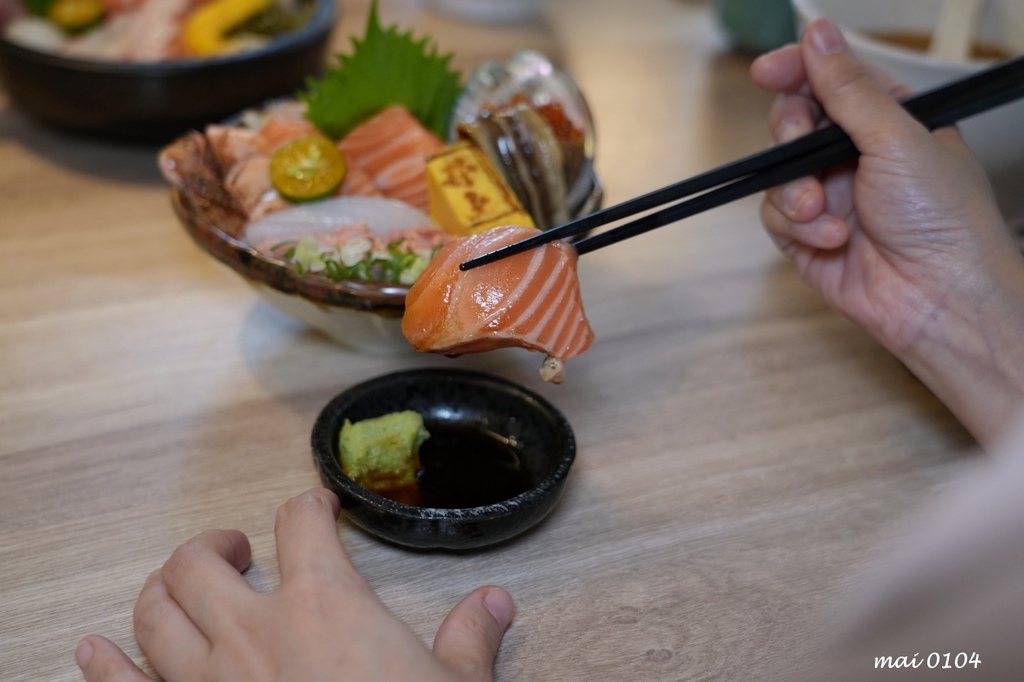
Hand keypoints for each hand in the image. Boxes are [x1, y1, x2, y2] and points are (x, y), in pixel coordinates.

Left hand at [75, 488, 513, 681]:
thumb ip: (470, 638)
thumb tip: (495, 604)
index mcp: (324, 604)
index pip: (302, 523)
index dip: (310, 504)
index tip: (317, 507)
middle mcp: (254, 632)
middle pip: (201, 560)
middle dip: (214, 544)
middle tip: (237, 549)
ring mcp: (210, 681)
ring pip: (156, 612)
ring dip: (162, 588)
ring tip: (181, 584)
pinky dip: (104, 666)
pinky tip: (92, 650)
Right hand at [751, 19, 1023, 443]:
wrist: (938, 296)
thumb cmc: (942, 217)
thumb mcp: (897, 137)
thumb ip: (847, 88)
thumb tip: (818, 35)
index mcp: (886, 120)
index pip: (830, 80)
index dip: (796, 70)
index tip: (767, 70)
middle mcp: (854, 156)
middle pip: (793, 123)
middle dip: (790, 134)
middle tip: (799, 145)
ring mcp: (829, 197)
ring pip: (778, 172)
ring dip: (795, 190)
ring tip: (821, 210)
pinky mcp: (806, 237)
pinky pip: (775, 217)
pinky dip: (797, 227)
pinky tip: (832, 239)